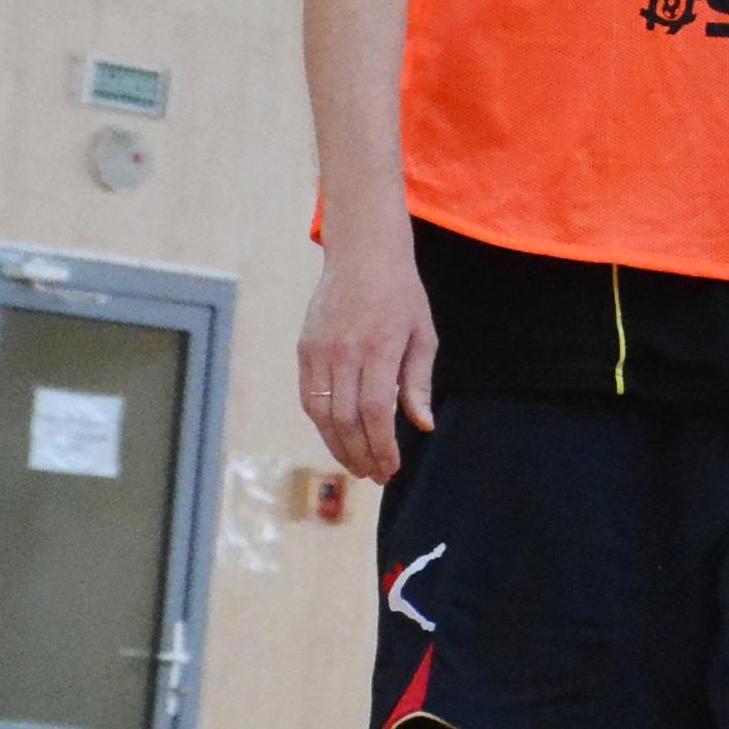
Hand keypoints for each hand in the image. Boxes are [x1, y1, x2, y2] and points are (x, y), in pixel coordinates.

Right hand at [298, 232, 439, 482]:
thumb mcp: (423, 335)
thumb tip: (422, 425)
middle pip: (346, 420)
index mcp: (379, 348)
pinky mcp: (305, 349)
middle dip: (361, 455)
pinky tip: (338, 437)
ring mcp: (319, 351)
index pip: (376, 412)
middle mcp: (344, 352)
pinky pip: (308, 398)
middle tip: (376, 475)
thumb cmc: (401, 294)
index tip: (391, 468)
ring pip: (322, 415)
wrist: (363, 253)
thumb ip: (418, 383)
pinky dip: (322, 424)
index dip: (382, 447)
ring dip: (339, 447)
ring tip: (358, 465)